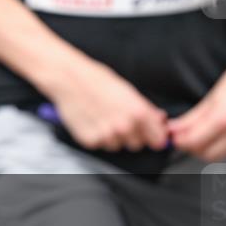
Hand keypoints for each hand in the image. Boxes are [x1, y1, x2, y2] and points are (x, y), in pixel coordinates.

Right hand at [50, 61, 167, 151]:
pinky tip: (91, 120)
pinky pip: (99, 144)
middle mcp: (124, 126)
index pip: (157, 139)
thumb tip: (157, 120)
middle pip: (137, 145)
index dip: (154, 136)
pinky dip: (96, 136)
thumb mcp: (127, 90)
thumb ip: (145, 109)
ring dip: (112, 137)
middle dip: (131, 136)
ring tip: (102, 118)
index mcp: (138, 113)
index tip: (149, 134)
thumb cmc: (96, 79)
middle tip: (119, 121)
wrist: (68, 78)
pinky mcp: (90, 139)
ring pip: (117, 146)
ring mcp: (106, 135)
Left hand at [169, 54, 225, 161]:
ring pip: (216, 156)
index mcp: (225, 118)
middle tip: (180, 136)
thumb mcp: (211, 97)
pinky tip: (209, 137)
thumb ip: (191, 118)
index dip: (179, 140)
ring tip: (194, 135)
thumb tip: (173, 129)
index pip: (194, 141)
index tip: (171, 135)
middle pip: (204, 154)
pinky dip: (215, 148)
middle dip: (189, 147)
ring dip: (202, 149)